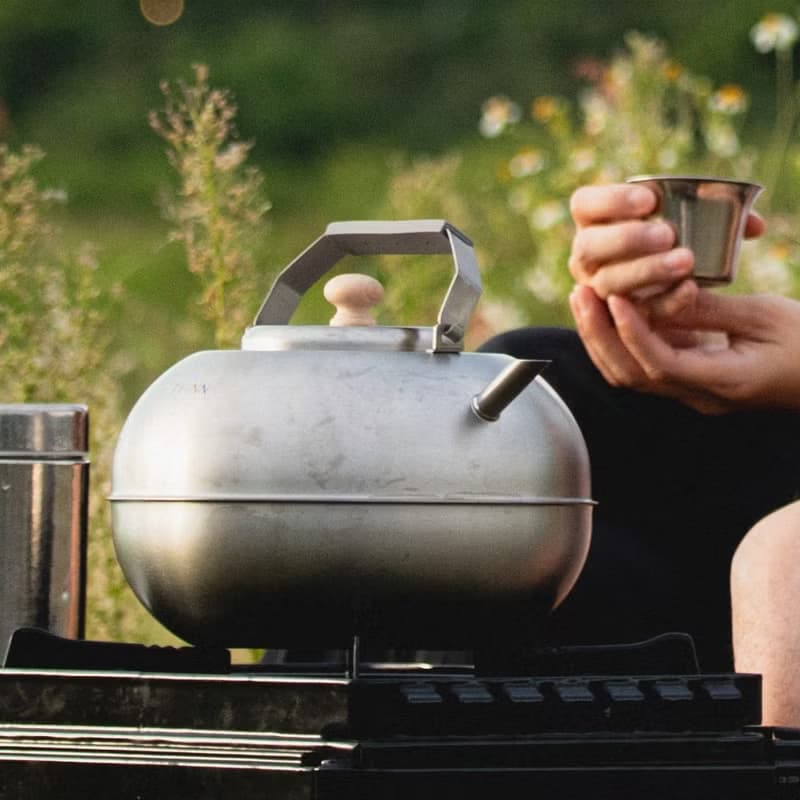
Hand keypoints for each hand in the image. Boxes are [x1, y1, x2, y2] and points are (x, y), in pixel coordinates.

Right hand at [568, 183, 763, 307]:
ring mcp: (598, 290)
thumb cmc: (679, 243)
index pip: (583, 205)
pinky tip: (690, 289)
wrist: (680, 290)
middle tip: (668, 234)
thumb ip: (717, 216)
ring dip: (645, 271)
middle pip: (587, 247)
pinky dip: (665, 301)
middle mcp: (586, 257)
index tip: (651, 200)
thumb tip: (753, 225)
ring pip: (607, 284)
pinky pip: (637, 312)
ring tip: (684, 261)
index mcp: (594, 222)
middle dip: (626, 239)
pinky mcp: (619, 319)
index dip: (610, 202)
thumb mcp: (689, 221)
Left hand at [569, 284, 799, 413]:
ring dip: (603, 339)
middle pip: (633, 375)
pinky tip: (609, 309)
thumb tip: (664, 292)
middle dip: (601, 336)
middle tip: (581, 293)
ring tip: (584, 298)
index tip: (614, 298)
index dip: (632, 333)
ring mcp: (693, 394)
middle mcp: (700, 397)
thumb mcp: (766, 316)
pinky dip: (622, 340)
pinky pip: (644, 365)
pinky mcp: (690, 381)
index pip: (661, 365)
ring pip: (631, 374)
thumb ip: (713, 309)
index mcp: (724, 383)